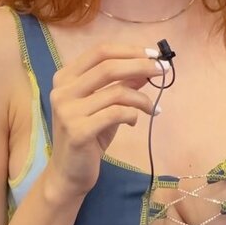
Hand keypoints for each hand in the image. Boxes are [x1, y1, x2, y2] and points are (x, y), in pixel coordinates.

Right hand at [48, 44, 166, 199]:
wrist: (69, 173)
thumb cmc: (89, 136)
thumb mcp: (105, 105)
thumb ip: (121, 83)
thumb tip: (148, 64)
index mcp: (65, 78)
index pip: (100, 52)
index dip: (129, 50)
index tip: (154, 55)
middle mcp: (62, 91)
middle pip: (109, 67)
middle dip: (141, 66)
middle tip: (163, 70)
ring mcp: (67, 111)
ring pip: (117, 92)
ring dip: (142, 98)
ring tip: (152, 108)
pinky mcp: (78, 131)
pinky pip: (116, 114)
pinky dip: (133, 115)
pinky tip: (134, 122)